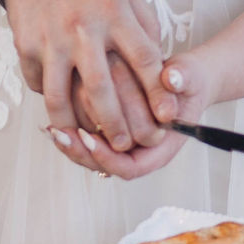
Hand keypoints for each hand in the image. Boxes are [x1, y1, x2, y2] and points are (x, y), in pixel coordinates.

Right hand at [0, 0, 171, 152]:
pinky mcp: (26, 44)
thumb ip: (143, 21)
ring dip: (75, 125)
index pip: (144, 58)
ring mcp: (52, 38)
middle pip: (103, 88)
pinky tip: (59, 110)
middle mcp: (84, 28)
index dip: (158, 91)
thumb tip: (159, 58)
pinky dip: (49, 100)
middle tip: (127, 145)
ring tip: (87, 142)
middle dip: (116, 124)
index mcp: (115, 11)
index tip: (167, 116)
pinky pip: (38, 84)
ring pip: (62, 97)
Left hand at [58, 49, 215, 180]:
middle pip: (105, 167)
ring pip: (94, 157)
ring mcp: (125, 144)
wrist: (186, 79)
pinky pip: (91, 140)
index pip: (130, 167)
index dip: (107, 157)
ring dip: (73, 147)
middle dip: (82, 154)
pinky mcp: (113, 133)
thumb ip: (182, 79)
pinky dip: (73, 133)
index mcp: (161, 149)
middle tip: (61, 136)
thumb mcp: (190, 76)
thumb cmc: (189, 80)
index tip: (89, 138)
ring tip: (53, 131)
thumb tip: (171, 78)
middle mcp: (140, 152)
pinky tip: (55, 119)